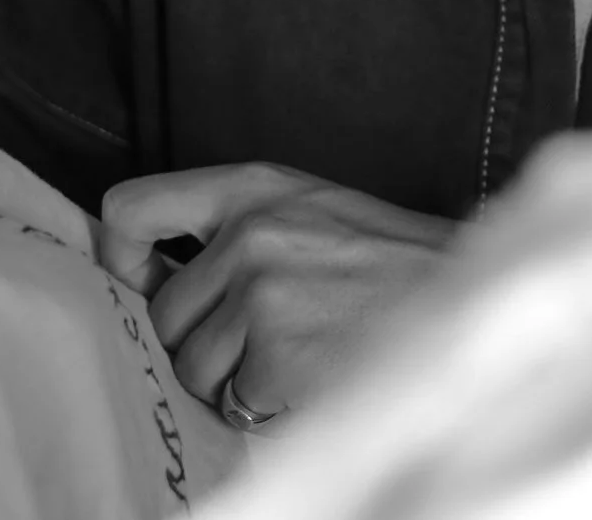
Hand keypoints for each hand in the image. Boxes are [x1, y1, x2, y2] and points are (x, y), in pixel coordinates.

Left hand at [97, 163, 457, 426]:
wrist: (473, 296)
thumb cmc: (392, 260)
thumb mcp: (309, 208)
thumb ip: (231, 227)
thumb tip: (143, 273)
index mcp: (251, 187)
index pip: (130, 209)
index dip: (118, 257)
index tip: (138, 282)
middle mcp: (248, 234)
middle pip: (164, 313)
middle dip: (200, 341)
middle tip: (262, 338)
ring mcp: (262, 294)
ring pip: (193, 366)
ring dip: (233, 379)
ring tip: (296, 355)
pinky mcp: (278, 354)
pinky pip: (234, 400)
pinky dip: (266, 405)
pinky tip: (312, 376)